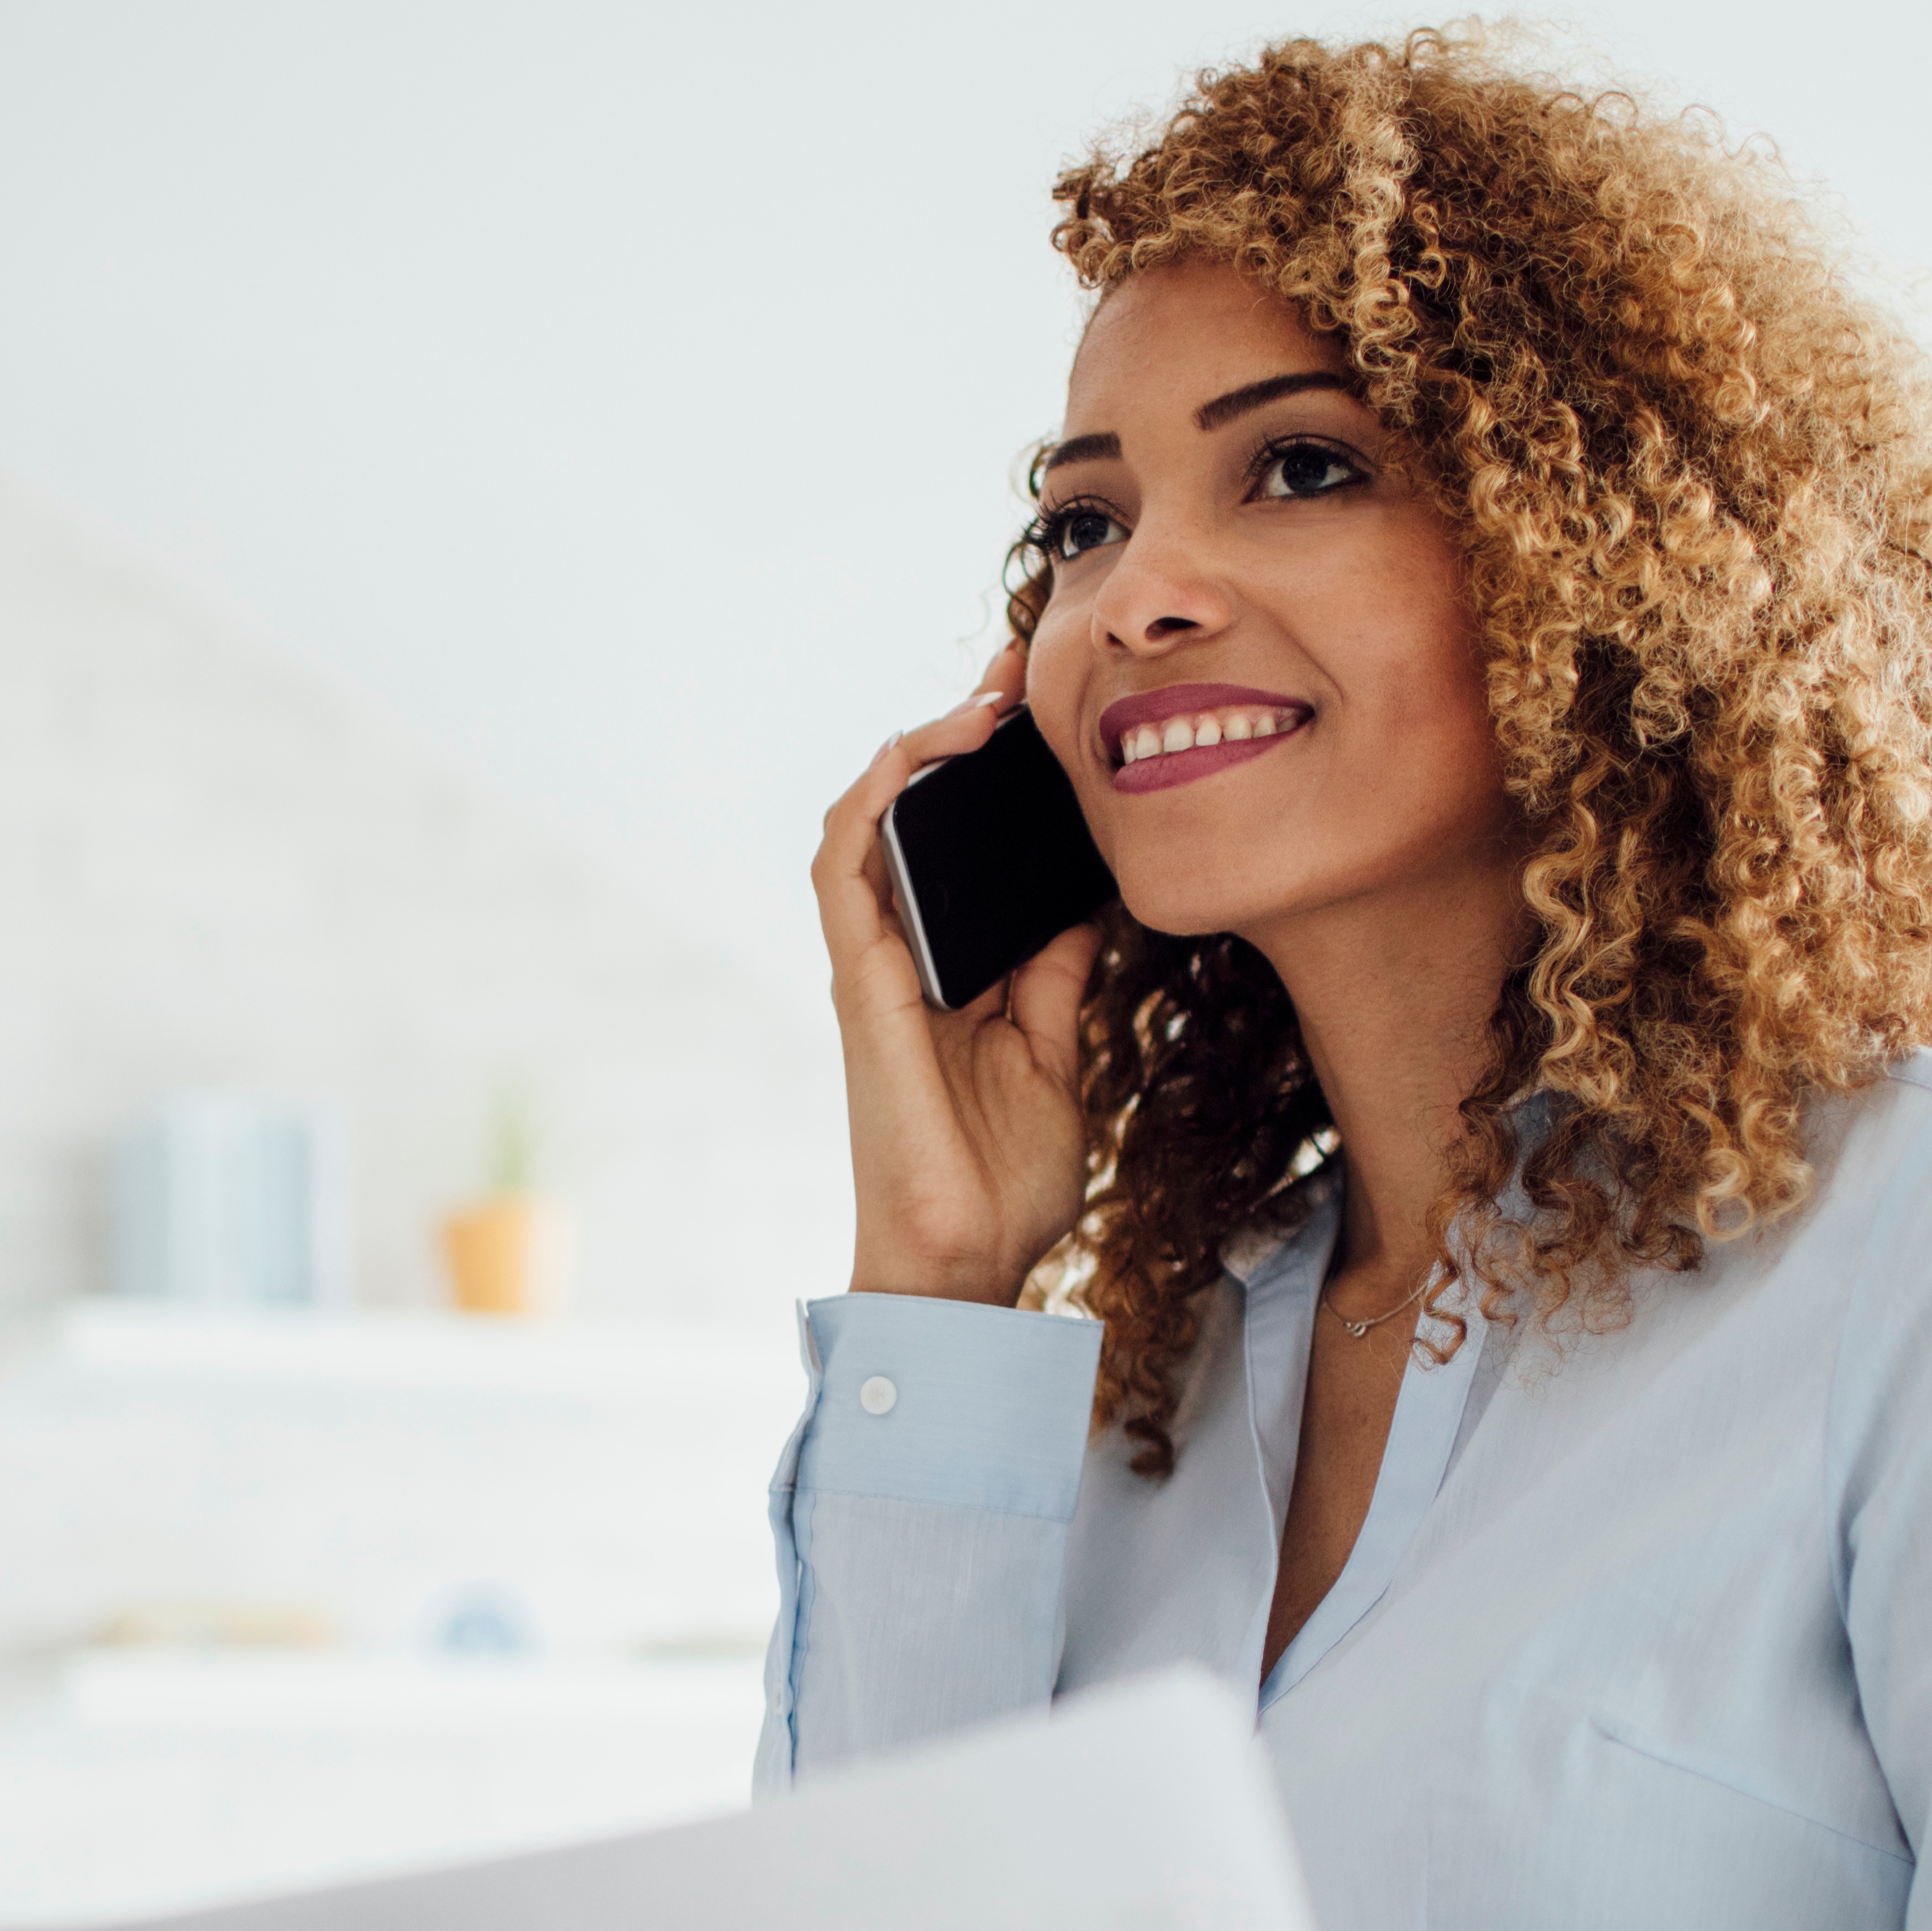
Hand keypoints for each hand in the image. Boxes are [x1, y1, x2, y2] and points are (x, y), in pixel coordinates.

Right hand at [815, 640, 1107, 1304]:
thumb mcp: (1054, 1051)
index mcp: (947, 971)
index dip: (992, 776)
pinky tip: (913, 756)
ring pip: (865, 825)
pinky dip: (870, 803)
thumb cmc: (1003, 1177)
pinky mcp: (858, 985)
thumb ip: (1055, 971)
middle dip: (957, 733)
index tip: (1047, 711)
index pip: (959, 846)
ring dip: (913, 751)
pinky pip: (842, 871)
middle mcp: (900, 959)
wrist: (967, 1261)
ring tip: (978, 702)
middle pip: (911, 817)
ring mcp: (872, 969)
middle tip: (1018, 669)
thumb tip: (1089, 895)